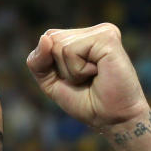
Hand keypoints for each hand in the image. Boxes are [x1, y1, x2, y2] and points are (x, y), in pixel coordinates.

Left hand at [26, 24, 147, 128]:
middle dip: (61, 68)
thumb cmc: (86, 102)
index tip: (74, 79)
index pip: (48, 38)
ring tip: (92, 77)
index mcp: (83, 36)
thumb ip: (38, 61)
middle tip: (85, 79)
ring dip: (71, 71)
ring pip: (60, 45)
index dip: (50, 64)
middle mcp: (94, 31)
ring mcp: (103, 31)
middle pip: (51, 39)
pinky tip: (98, 73)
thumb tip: (45, 38)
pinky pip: (71, 50)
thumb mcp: (51, 82)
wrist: (112, 119)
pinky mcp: (107, 37)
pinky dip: (78, 70)